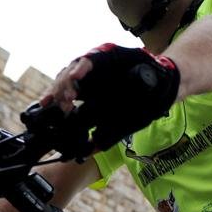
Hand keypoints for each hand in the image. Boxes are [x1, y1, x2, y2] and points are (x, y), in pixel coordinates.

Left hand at [41, 44, 180, 152]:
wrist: (163, 88)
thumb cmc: (144, 108)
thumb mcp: (123, 126)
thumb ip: (106, 138)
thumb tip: (88, 153)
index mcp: (90, 101)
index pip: (65, 105)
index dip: (54, 111)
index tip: (47, 120)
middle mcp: (88, 85)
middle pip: (63, 88)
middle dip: (56, 98)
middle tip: (56, 106)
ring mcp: (94, 72)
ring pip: (70, 74)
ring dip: (66, 85)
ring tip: (67, 96)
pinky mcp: (103, 58)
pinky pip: (87, 61)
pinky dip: (80, 69)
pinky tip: (76, 76)